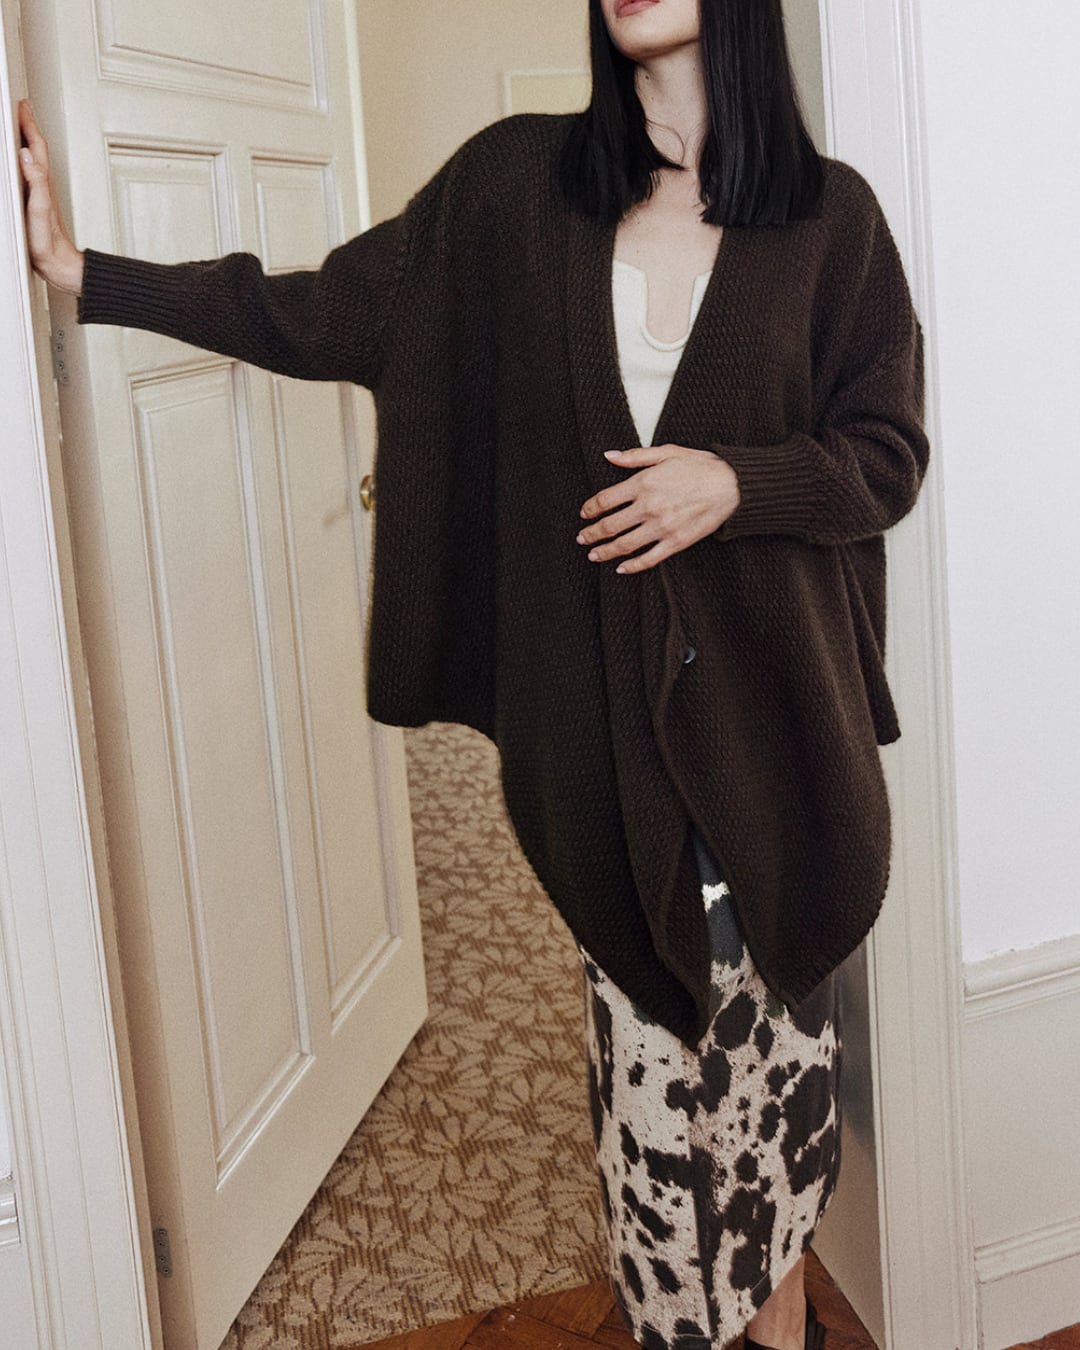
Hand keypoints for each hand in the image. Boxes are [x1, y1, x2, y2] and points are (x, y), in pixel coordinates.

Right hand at [17, 100, 84, 293]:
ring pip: (32, 162)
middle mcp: (42, 185)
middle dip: (28, 128)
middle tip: (22, 109)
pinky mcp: (35, 205)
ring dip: (27, 143)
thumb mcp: (39, 209)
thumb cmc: (48, 243)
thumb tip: (27, 156)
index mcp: (42, 183)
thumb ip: (36, 182)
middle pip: (35, 150)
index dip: (29, 126)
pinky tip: (21, 166)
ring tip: (21, 129)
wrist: (58, 265)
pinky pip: (28, 176)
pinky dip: (23, 164)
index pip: (35, 147)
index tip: (23, 106)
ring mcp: (39, 194)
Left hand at [577, 444, 739, 573]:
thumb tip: (609, 456)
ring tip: (593, 555)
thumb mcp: (666, 452)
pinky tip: (621, 568)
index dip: (590, 509)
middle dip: (590, 534)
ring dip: (604, 552)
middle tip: (581, 538)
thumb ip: (635, 456)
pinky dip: (632, 566)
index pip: (604, 500)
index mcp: (643, 483)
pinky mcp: (676, 542)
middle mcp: (649, 507)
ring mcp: (662, 527)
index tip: (584, 514)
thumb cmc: (700, 466)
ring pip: (624, 545)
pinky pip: (648, 559)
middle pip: (609, 525)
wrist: (731, 485)